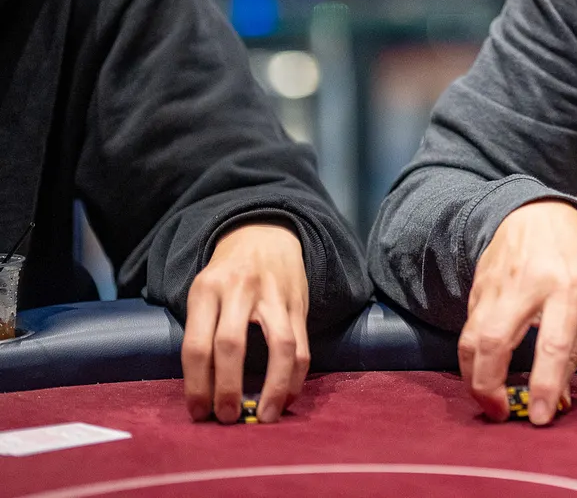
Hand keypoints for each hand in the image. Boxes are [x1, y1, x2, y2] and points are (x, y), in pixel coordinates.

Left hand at [183, 222, 308, 423]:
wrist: (264, 234)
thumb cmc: (227, 273)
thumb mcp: (203, 290)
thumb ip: (202, 331)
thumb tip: (204, 390)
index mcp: (207, 289)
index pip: (196, 345)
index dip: (196, 385)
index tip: (199, 412)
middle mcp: (240, 290)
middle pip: (231, 346)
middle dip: (228, 389)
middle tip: (226, 417)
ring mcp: (275, 296)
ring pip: (280, 347)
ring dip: (274, 387)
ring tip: (267, 415)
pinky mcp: (299, 305)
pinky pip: (303, 346)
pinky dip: (296, 377)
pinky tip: (287, 395)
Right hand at [458, 200, 576, 424]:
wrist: (541, 210)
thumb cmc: (576, 257)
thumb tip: (560, 399)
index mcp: (569, 287)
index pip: (553, 343)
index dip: (544, 385)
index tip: (540, 417)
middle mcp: (528, 284)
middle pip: (495, 341)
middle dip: (489, 387)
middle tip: (500, 414)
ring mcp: (496, 284)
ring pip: (471, 338)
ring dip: (474, 378)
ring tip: (489, 400)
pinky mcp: (477, 286)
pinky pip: (467, 328)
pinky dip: (472, 357)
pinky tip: (484, 370)